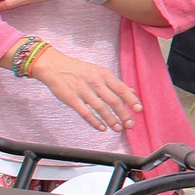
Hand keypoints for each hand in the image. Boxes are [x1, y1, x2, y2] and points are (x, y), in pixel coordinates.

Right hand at [26, 50, 141, 131]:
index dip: (131, 100)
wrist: (55, 66)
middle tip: (130, 124)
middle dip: (124, 114)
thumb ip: (115, 83)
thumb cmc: (80, 70)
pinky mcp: (71, 99)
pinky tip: (102, 128)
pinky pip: (85, 112)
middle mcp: (95, 82)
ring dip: (111, 120)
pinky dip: (94, 121)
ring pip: (100, 108)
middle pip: (113, 100)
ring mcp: (82, 90)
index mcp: (104, 74)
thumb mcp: (99, 72)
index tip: (139, 110)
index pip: (121, 88)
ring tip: (118, 128)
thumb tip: (132, 92)